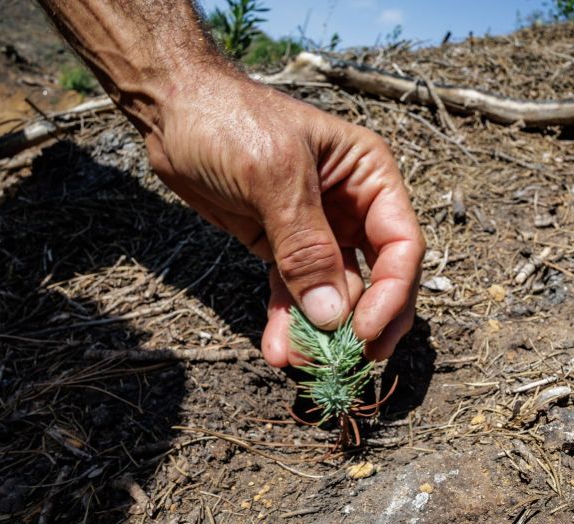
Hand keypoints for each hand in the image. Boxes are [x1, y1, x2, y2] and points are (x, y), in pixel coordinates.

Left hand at [142, 77, 424, 365]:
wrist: (171, 110)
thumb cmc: (230, 122)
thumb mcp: (274, 177)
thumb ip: (305, 246)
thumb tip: (334, 314)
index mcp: (368, 176)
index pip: (401, 244)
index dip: (392, 293)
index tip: (365, 332)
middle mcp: (352, 206)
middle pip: (376, 277)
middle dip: (358, 322)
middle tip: (344, 363)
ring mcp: (317, 231)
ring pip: (332, 293)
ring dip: (317, 331)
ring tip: (295, 361)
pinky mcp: (281, 248)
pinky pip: (293, 292)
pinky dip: (287, 321)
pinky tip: (278, 349)